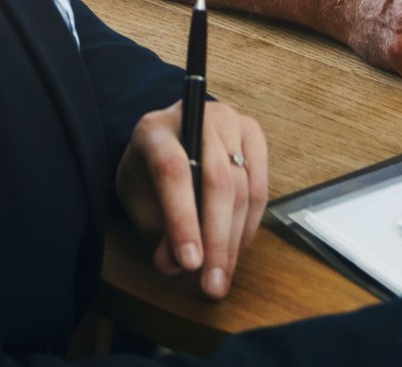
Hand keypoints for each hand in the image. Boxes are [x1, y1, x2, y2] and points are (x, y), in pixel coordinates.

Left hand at [115, 100, 268, 298]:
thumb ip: (160, 232)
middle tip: (212, 283)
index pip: (173, 171)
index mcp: (155, 130)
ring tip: (223, 275)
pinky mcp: (253, 133)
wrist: (168, 140)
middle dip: (216, 239)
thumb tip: (184, 265)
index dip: (183, 219)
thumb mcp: (140, 204)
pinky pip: (261, 186)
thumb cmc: (150, 176)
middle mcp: (197, 117)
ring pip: (243, 187)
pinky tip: (237, 248)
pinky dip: (251, 223)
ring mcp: (230, 121)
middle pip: (216, 181)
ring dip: (235, 239)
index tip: (190, 263)